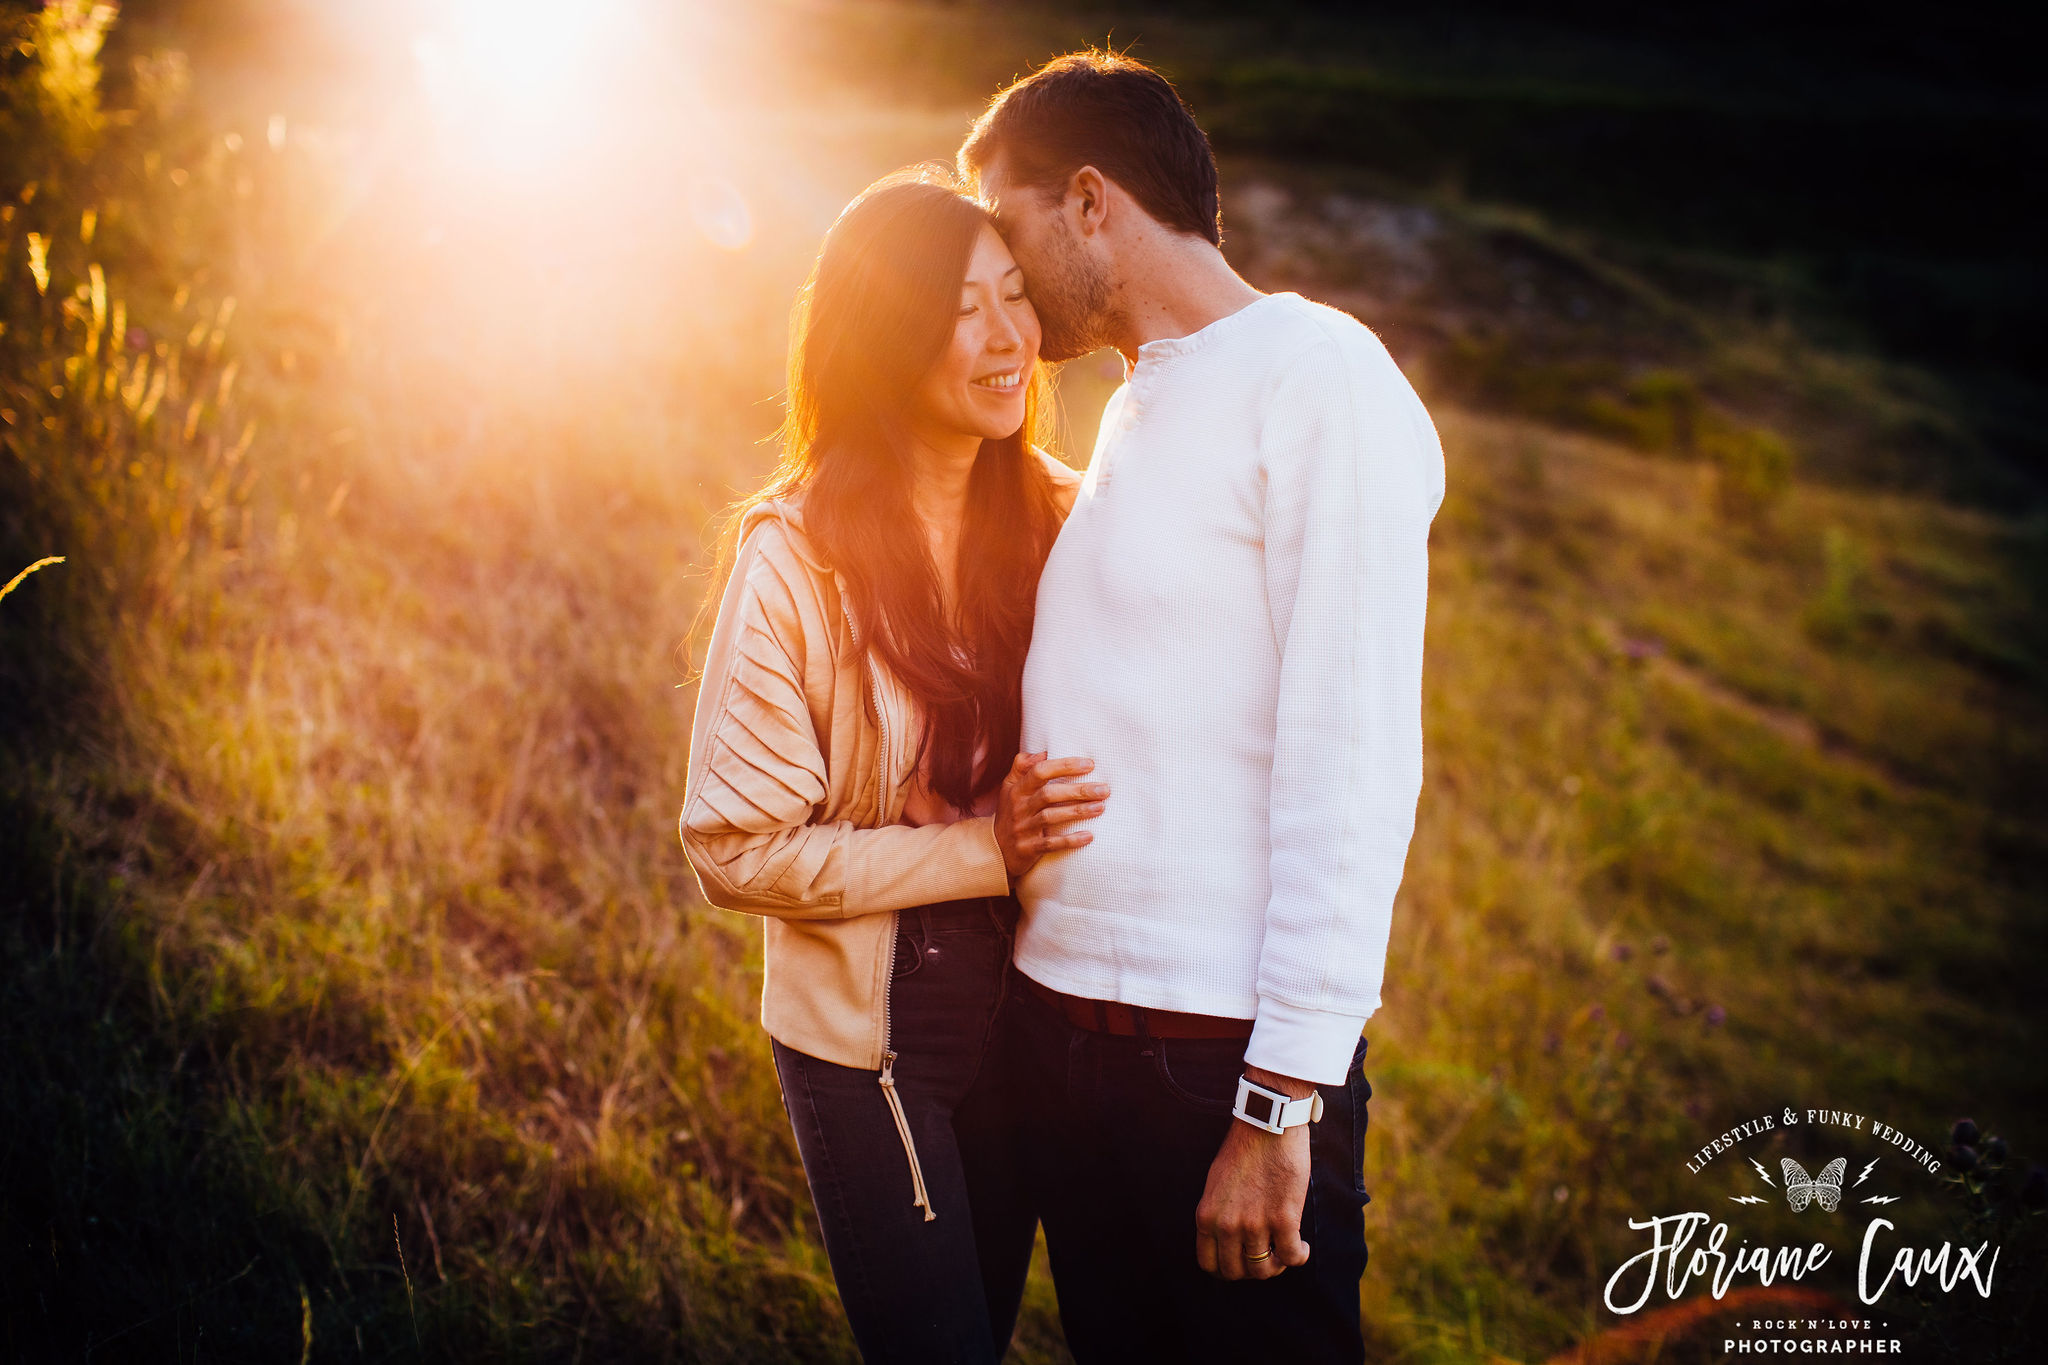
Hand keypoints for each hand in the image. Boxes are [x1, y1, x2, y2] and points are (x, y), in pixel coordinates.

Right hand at [992, 751, 1107, 880]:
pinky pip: (1050, 844)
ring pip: (1051, 817)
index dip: (1064, 766)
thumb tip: (1043, 752)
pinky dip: (1070, 840)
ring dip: (1077, 812)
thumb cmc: (1010, 812)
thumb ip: (1022, 766)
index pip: (1040, 771)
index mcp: (1017, 789)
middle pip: (1049, 794)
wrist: (995, 849)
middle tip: (1104, 789)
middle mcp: (1019, 807)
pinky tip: (1089, 836)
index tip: (1090, 765)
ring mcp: (1023, 828)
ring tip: (1101, 807)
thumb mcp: (1009, 787)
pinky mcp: (1028, 848)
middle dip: (1078, 790)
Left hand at [1195, 1067, 1315, 1280]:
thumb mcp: (1216, 1185)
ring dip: (1278, 1266)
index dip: (1226, 1269)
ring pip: (1265, 1270)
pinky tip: (1302, 1247)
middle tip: (1267, 1257)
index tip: (1241, 1262)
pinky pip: (1292, 1257)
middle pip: (1237, 1272)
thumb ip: (1219, 1214)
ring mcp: (1255, 1224)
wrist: (1267, 1124)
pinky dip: (1299, 1257)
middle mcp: (1227, 1225)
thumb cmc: (1244, 1150)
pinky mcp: (1284, 1219)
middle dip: (1252, 1270)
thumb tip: (1227, 1241)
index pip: (1209, 1264)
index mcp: (1206, 1216)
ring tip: (1285, 1251)